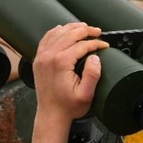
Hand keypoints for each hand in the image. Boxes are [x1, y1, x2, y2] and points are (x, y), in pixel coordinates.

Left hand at [27, 22, 107, 142]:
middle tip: (97, 31)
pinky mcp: (39, 60)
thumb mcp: (86, 95)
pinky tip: (63, 29)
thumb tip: (95, 56)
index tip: (104, 45)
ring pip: (58, 33)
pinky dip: (55, 31)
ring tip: (84, 27)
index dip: (95, 43)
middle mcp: (49, 56)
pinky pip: (46, 39)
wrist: (51, 115)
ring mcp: (42, 57)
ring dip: (72, 28)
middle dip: (86, 30)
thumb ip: (92, 74)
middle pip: (69, 34)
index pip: (82, 45)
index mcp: (61, 62)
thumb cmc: (68, 107)